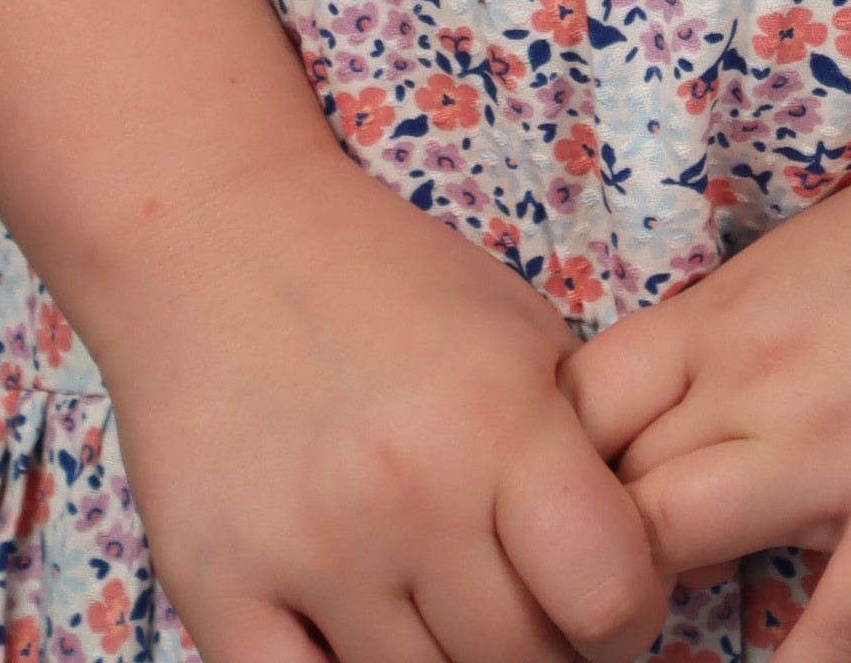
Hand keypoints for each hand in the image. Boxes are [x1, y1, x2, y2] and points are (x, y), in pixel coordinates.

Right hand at [85, 146, 668, 662]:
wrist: (219, 230)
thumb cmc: (385, 278)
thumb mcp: (517, 330)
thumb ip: (578, 450)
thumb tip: (634, 571)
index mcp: (496, 414)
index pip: (608, 595)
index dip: (626, 617)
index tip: (608, 602)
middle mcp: (408, 490)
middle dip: (544, 651)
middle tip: (528, 610)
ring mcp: (308, 547)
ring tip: (447, 609)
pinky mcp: (217, 585)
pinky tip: (366, 637)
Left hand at [564, 83, 850, 662]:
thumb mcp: (828, 255)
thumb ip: (755, 342)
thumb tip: (700, 425)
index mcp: (730, 307)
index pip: (568, 408)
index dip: (546, 484)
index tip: (562, 538)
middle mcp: (758, 375)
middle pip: (597, 487)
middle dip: (582, 564)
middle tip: (599, 624)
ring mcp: (837, 449)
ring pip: (663, 549)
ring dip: (649, 615)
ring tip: (665, 652)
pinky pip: (829, 637)